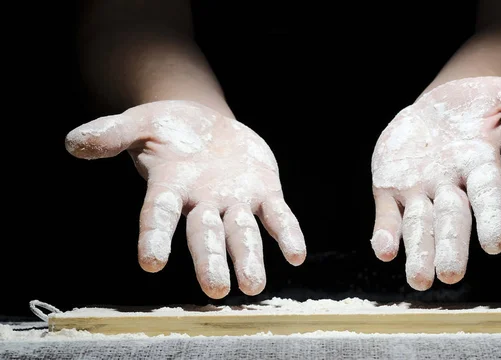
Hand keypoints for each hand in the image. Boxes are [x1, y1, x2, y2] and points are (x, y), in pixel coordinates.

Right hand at [65, 100, 305, 298]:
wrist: (206, 124)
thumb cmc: (168, 128)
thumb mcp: (140, 123)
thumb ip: (112, 133)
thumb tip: (74, 143)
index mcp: (169, 188)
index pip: (158, 216)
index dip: (155, 237)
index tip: (151, 262)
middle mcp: (202, 203)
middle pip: (205, 235)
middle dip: (211, 261)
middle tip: (217, 289)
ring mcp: (234, 201)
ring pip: (242, 233)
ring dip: (249, 258)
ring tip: (254, 286)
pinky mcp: (263, 192)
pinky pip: (277, 215)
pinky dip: (286, 233)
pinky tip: (296, 253)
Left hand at [370, 77, 500, 289]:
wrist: (436, 111)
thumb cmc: (477, 106)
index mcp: (479, 164)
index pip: (489, 195)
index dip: (492, 218)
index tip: (496, 245)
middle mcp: (450, 185)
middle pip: (452, 219)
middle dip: (451, 246)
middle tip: (450, 276)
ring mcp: (419, 190)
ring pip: (419, 225)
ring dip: (418, 252)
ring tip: (418, 280)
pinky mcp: (389, 188)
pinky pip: (387, 214)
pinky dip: (385, 233)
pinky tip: (383, 251)